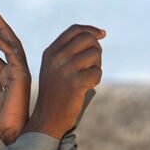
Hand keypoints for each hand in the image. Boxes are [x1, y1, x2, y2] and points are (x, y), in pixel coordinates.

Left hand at [0, 11, 31, 144]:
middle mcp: (15, 75)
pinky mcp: (21, 76)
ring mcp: (19, 75)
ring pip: (11, 45)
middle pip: (7, 47)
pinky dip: (0, 44)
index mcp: (9, 81)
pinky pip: (12, 55)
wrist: (11, 135)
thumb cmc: (4, 123)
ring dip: (1, 29)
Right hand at [26, 24, 105, 139]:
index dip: (91, 30)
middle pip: (88, 39)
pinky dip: (96, 80)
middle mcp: (57, 58)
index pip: (75, 30)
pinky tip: (87, 88)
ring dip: (97, 66)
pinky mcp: (76, 83)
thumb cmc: (54, 95)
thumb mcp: (53, 69)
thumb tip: (94, 36)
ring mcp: (66, 70)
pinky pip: (97, 73)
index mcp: (51, 52)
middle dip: (96, 50)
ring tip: (88, 78)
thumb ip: (66, 53)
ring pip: (95, 54)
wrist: (47, 119)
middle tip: (93, 65)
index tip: (103, 34)